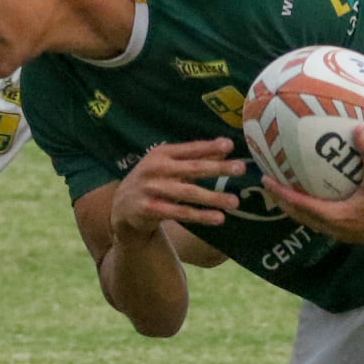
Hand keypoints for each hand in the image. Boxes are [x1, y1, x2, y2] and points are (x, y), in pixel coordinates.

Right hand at [109, 138, 246, 240]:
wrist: (121, 207)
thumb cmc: (152, 182)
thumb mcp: (169, 165)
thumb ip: (195, 157)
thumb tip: (226, 147)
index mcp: (161, 154)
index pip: (190, 149)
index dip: (210, 146)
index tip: (231, 145)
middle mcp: (156, 169)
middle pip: (192, 168)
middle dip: (218, 168)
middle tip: (241, 168)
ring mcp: (152, 189)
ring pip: (188, 193)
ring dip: (213, 198)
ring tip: (234, 202)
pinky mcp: (150, 209)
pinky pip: (180, 213)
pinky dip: (200, 216)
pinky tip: (218, 218)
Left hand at [261, 125, 363, 243]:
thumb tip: (358, 129)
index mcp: (339, 216)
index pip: (302, 205)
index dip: (282, 194)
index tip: (267, 181)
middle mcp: (336, 228)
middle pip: (299, 216)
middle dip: (281, 201)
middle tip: (267, 184)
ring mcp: (342, 233)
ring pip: (308, 222)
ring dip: (293, 209)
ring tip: (281, 192)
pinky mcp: (348, 233)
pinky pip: (320, 222)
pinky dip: (309, 212)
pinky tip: (307, 198)